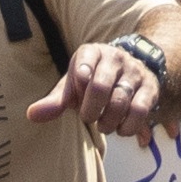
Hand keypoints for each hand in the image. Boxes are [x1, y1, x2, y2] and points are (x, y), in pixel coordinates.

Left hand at [29, 36, 175, 141]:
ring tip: (104, 125)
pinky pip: (139, 111)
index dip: (79, 81)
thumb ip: (55, 101)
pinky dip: (127, 127)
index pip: (83, 64)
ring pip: (120, 101)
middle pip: (100, 87)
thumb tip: (31, 115)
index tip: (78, 95)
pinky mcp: (149, 88)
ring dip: (108, 122)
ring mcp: (134, 72)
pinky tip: (121, 128)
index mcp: (92, 53)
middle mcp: (114, 58)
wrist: (132, 70)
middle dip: (91, 111)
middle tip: (89, 118)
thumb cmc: (94, 80)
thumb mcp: (73, 86)